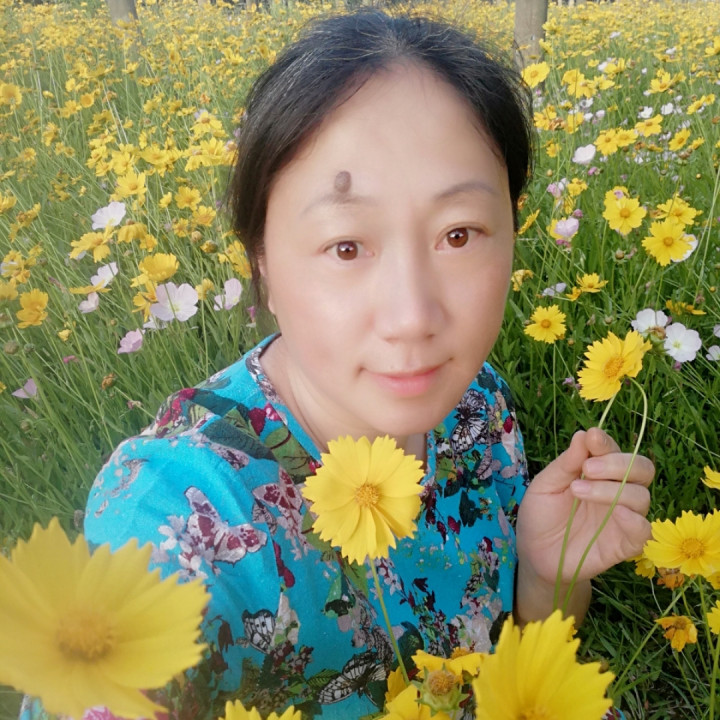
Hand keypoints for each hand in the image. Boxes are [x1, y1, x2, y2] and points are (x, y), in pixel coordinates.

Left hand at [516, 427, 653, 587]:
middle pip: (641, 468)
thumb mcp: (545, 485)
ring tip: (577, 491)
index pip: (615, 451)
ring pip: (641, 496)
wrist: (535, 556)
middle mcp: (616, 491)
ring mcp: (623, 517)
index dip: (606, 443)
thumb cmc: (541, 516)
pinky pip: (644, 530)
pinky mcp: (626, 544)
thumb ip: (567, 463)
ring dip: (612, 489)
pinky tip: (616, 514)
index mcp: (598, 472)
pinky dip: (635, 520)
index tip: (592, 438)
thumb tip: (585, 434)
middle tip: (588, 469)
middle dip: (618, 463)